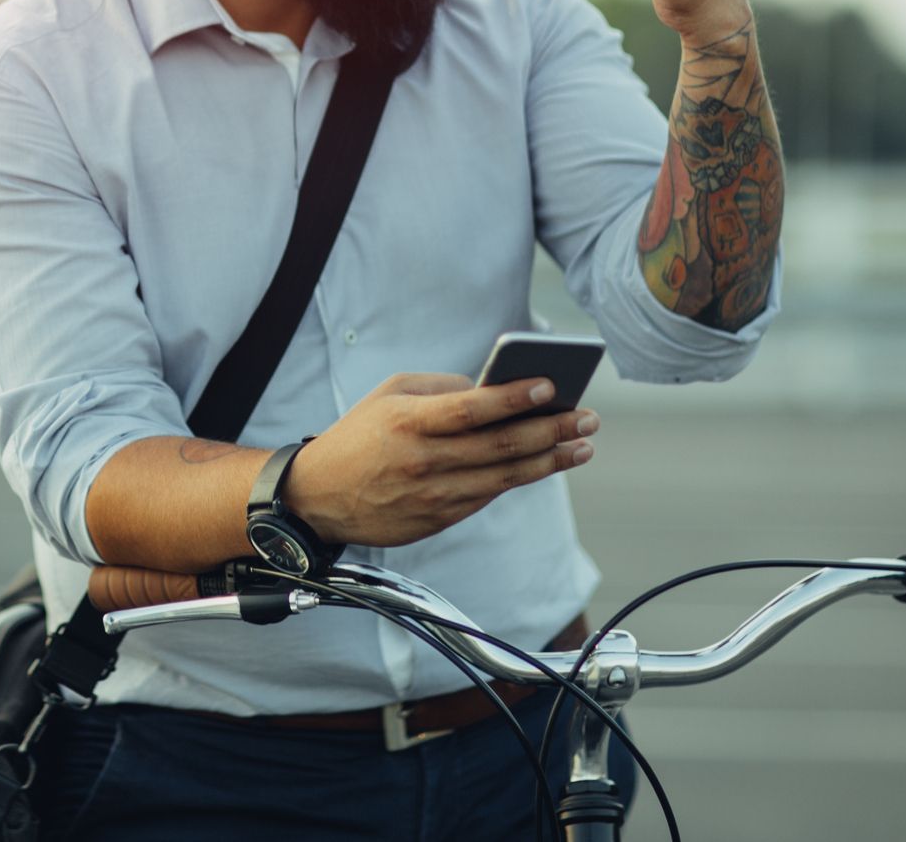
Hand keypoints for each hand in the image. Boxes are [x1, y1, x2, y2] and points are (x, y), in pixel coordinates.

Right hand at [284, 372, 596, 547]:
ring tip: (582, 445)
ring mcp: (434, 496)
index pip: (471, 409)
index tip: (550, 385)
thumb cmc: (358, 437)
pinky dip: (519, 478)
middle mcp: (424, 461)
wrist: (319, 498)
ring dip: (550, 460)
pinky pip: (488, 496)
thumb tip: (491, 389)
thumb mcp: (388, 395)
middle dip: (551, 430)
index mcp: (409, 423)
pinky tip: (544, 463)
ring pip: (505, 477)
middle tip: (586, 418)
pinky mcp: (439, 519)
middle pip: (501, 446)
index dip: (513, 398)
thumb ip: (439, 388)